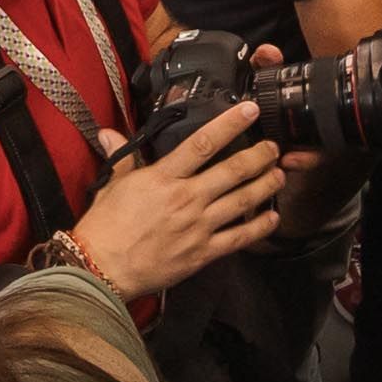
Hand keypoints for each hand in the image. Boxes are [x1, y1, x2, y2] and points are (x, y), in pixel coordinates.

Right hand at [72, 99, 281, 296]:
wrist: (102, 269)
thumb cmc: (105, 228)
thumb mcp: (111, 186)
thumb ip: (121, 157)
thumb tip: (110, 133)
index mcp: (164, 178)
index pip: (203, 144)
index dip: (230, 124)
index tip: (249, 111)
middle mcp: (186, 199)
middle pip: (233, 171)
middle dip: (259, 156)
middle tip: (273, 148)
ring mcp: (198, 226)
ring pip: (242, 201)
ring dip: (265, 186)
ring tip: (279, 175)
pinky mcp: (203, 252)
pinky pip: (239, 238)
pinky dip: (259, 227)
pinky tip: (272, 218)